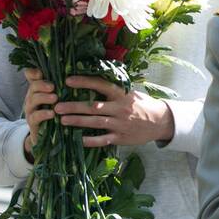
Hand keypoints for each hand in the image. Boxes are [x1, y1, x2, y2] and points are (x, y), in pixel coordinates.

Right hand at [22, 68, 56, 161]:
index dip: (33, 72)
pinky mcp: (33, 123)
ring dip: (44, 98)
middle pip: (33, 86)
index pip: (31, 76)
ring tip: (54, 98)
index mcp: (39, 88)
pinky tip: (52, 114)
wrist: (49, 137)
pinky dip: (43, 114)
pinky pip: (36, 116)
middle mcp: (33, 97)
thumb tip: (79, 74)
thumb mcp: (62, 98)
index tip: (41, 72)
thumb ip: (65, 87)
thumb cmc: (58, 113)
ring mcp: (31, 110)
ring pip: (33, 100)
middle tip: (52, 86)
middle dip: (42, 85)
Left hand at [54, 76, 173, 147]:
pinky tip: (79, 139)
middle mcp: (120, 108)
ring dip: (77, 121)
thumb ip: (115, 89)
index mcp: (122, 94)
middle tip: (57, 106)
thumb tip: (95, 78)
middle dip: (74, 106)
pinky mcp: (121, 137)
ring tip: (62, 120)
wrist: (161, 122)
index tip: (68, 80)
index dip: (84, 82)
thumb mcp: (132, 92)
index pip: (101, 85)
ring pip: (95, 122)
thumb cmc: (143, 104)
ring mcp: (120, 124)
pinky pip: (103, 139)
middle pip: (93, 106)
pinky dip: (91, 140)